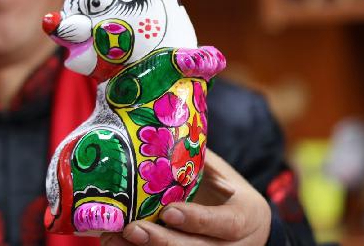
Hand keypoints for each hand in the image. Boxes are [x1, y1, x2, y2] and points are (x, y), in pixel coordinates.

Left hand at [100, 150, 270, 245]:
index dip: (196, 219)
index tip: (169, 212)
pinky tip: (118, 244)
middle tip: (132, 229)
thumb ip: (198, 161)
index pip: (223, 223)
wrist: (250, 228)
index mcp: (244, 218)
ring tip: (114, 238)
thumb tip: (160, 129)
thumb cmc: (229, 193)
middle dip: (163, 241)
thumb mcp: (224, 176)